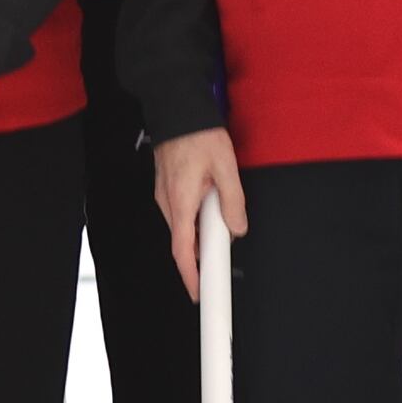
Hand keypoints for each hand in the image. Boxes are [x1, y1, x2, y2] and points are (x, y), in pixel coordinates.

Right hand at [151, 128, 246, 290]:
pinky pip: (182, 213)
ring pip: (184, 227)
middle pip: (185, 241)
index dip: (191, 276)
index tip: (199, 293)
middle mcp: (167, 203)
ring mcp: (164, 197)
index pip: (183, 251)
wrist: (177, 109)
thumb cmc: (198, 134)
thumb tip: (237, 227)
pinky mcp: (167, 189)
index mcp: (180, 202)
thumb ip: (233, 200)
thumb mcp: (226, 166)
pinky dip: (196, 218)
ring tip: (221, 213)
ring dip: (202, 230)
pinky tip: (210, 202)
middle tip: (224, 246)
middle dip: (204, 250)